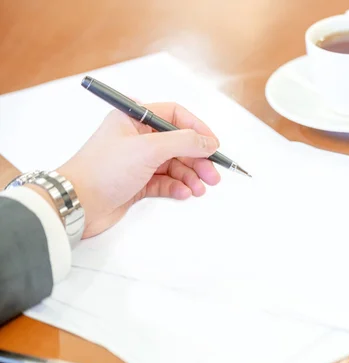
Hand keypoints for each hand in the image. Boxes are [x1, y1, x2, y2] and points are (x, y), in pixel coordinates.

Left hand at [57, 102, 220, 237]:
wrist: (76, 203)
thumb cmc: (102, 170)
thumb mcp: (148, 149)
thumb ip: (183, 142)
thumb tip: (208, 141)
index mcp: (133, 119)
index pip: (174, 115)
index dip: (197, 129)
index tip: (213, 145)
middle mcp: (136, 137)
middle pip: (178, 143)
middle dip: (197, 159)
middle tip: (213, 175)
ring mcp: (137, 161)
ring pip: (174, 165)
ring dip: (190, 176)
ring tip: (200, 188)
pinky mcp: (137, 183)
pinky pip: (165, 182)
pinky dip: (177, 187)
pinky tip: (184, 193)